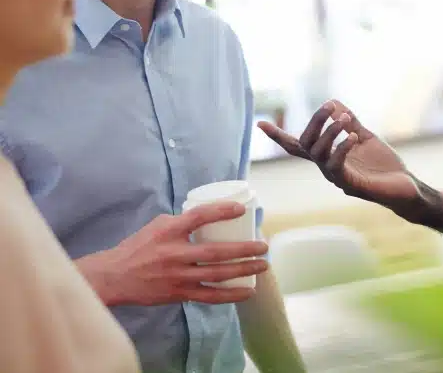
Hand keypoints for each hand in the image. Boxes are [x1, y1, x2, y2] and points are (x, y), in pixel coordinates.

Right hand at [76, 202, 268, 306]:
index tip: (240, 209)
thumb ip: (183, 221)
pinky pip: (209, 296)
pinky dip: (230, 295)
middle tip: (263, 245)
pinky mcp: (178, 293)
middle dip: (243, 249)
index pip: (198, 217)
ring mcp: (177, 276)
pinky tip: (247, 291)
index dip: (220, 211)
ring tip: (262, 265)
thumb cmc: (139, 247)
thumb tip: (212, 215)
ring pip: (216, 275)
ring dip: (242, 270)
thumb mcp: (158, 225)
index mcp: (169, 232)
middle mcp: (174, 254)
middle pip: (215, 252)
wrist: (115, 277)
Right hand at [258, 100, 419, 209]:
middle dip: (315, 122)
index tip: (260, 123)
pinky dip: (342, 148)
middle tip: (329, 106)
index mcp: (328, 157)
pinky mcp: (351, 185)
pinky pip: (338, 166)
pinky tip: (352, 136)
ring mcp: (337, 178)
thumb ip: (349, 122)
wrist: (405, 188)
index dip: (279, 136)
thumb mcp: (364, 137)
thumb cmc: (383, 165)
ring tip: (344, 119)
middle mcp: (327, 168)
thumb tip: (334, 102)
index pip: (298, 145)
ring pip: (319, 154)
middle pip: (307, 144)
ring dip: (330, 133)